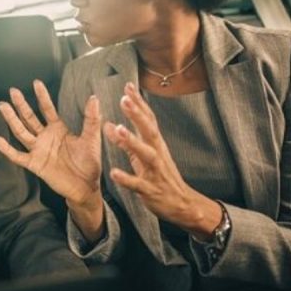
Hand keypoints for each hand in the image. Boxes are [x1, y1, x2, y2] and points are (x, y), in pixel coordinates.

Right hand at [0, 80, 102, 208]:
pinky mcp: (35, 164)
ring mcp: (38, 150)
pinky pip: (18, 156)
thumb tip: (93, 98)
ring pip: (21, 132)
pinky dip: (7, 149)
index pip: (47, 109)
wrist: (86, 187)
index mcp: (58, 129)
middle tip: (13, 91)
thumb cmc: (89, 163)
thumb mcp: (91, 139)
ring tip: (3, 106)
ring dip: (12, 119)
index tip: (36, 82)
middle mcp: (45, 137)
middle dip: (21, 104)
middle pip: (29, 118)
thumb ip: (91, 119)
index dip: (42, 96)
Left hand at [105, 83, 221, 239]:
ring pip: (146, 154)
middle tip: (124, 99)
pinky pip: (138, 184)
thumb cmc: (160, 176)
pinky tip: (114, 173)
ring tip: (117, 129)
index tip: (128, 86)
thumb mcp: (143, 156)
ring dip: (132, 142)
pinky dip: (126, 178)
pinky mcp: (151, 190)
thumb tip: (108, 125)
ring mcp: (155, 172)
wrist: (182, 204)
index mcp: (156, 145)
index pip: (148, 119)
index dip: (139, 103)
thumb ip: (127, 141)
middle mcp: (158, 154)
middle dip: (137, 115)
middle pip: (149, 131)